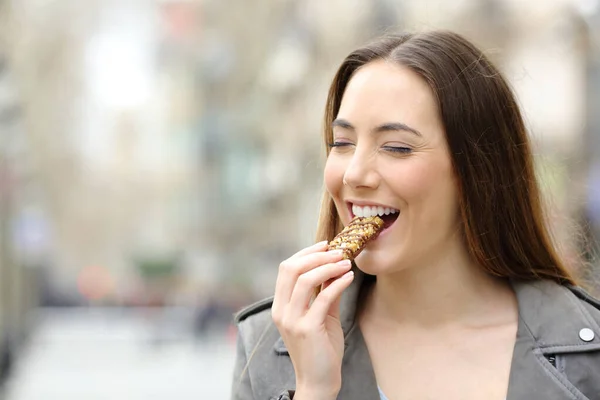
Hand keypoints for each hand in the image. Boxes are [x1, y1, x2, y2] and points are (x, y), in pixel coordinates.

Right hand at [271, 241, 354, 398]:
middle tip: (338, 250)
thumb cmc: (320, 349)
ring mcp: (292, 320)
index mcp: (280, 306)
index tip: (325, 244)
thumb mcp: (321, 316)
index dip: (305, 253)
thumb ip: (324, 293)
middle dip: (316, 255)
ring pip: (305, 280)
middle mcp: (281, 311)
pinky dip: (338, 283)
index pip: (286, 268)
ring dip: (329, 266)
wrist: (318, 381)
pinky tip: (350, 278)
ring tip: (346, 262)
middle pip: (291, 269)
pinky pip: (323, 298)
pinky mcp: (307, 329)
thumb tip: (335, 267)